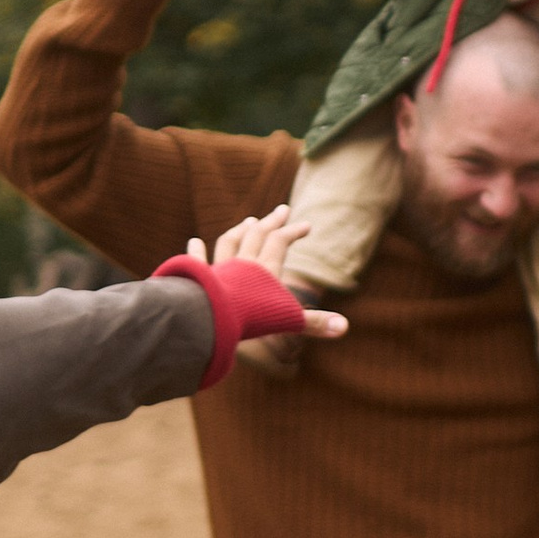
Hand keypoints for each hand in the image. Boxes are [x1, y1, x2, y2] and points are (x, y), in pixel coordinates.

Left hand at [209, 206, 346, 338]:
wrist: (212, 318)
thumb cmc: (251, 319)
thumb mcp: (288, 320)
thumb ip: (315, 323)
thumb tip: (344, 328)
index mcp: (265, 269)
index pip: (281, 242)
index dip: (294, 231)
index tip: (307, 225)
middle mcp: (242, 264)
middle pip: (258, 235)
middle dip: (271, 221)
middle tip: (282, 210)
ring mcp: (219, 269)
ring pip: (230, 243)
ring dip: (240, 231)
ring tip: (247, 222)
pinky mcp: (199, 279)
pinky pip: (197, 261)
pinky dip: (196, 251)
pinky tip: (193, 241)